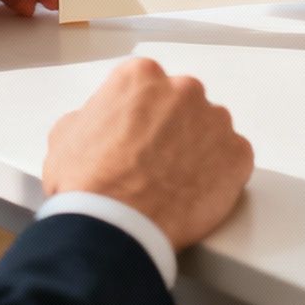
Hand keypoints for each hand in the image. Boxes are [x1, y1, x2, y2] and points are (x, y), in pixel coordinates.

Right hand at [43, 57, 254, 249]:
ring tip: (173, 182)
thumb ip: (93, 115)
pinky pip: (234, 159)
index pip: (148, 86)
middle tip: (154, 163)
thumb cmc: (89, 185)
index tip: (138, 137)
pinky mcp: (238, 154)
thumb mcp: (66, 136)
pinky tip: (194, 193)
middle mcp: (183, 89)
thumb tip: (101, 123)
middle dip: (172, 130)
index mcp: (141, 76)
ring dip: (198, 150)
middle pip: (183, 105)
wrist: (115, 228)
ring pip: (210, 131)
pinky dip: (220, 175)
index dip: (140, 116)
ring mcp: (215, 121)